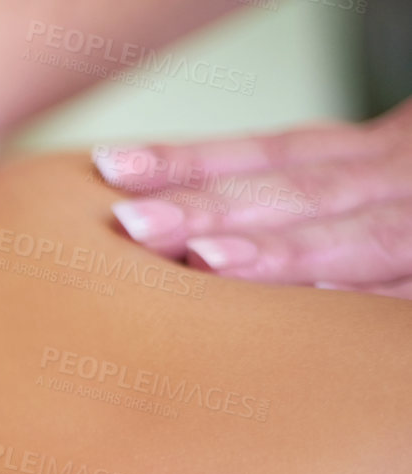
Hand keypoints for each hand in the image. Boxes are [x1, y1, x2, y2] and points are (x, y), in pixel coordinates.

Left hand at [97, 95, 411, 297]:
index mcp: (372, 157)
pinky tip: (313, 301)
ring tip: (205, 259)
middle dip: (213, 207)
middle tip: (132, 222)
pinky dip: (365, 296)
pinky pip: (407, 292)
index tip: (110, 166)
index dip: (191, 161)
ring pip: (357, 237)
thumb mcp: (373, 177)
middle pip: (298, 192)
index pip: (268, 154)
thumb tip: (188, 232)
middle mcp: (399, 181)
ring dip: (278, 251)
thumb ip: (302, 192)